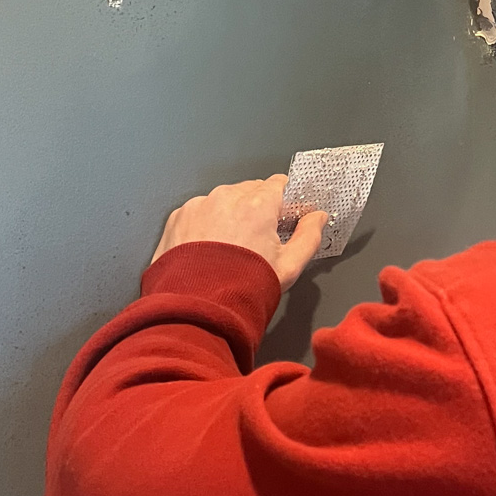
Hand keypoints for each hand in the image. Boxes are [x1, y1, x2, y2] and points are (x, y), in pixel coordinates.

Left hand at [151, 175, 326, 291]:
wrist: (197, 311)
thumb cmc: (243, 290)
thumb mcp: (289, 267)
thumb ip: (309, 236)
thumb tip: (317, 218)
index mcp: (257, 205)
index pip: (279, 183)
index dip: (284, 199)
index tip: (284, 215)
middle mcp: (226, 197)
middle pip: (250, 189)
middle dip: (257, 207)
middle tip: (258, 238)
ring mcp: (199, 205)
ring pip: (224, 199)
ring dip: (230, 213)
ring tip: (230, 246)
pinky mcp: (178, 217)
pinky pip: (200, 210)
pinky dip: (206, 222)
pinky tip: (209, 248)